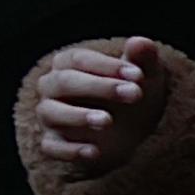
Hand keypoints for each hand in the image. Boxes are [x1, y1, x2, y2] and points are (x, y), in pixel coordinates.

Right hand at [23, 35, 176, 174]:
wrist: (133, 134)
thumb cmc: (131, 96)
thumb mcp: (142, 77)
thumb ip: (141, 60)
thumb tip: (140, 42)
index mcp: (68, 65)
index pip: (78, 59)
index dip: (107, 66)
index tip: (138, 75)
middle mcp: (52, 88)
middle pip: (64, 82)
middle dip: (99, 87)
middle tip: (134, 94)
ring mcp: (51, 116)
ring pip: (51, 112)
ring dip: (78, 116)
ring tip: (108, 121)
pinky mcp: (54, 143)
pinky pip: (51, 147)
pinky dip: (70, 150)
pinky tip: (95, 151)